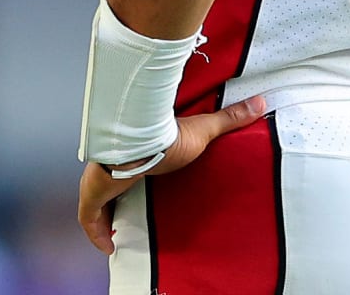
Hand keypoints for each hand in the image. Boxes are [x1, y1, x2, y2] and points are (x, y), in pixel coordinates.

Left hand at [77, 95, 265, 254]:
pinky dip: (97, 233)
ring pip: (98, 201)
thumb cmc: (166, 135)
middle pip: (112, 183)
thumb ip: (229, 118)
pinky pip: (90, 219)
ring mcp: (101, 179)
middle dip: (118, 197)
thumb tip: (259, 103)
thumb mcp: (204, 129)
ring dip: (105, 215)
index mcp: (139, 148)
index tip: (142, 178)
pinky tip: (107, 246)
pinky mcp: (94, 194)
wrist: (139, 141)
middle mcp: (115, 163)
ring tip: (116, 232)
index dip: (135, 172)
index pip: (132, 160)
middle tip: (129, 209)